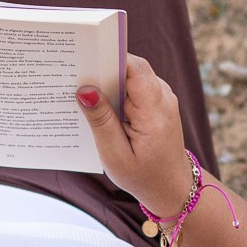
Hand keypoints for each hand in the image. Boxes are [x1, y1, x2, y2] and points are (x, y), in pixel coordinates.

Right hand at [76, 53, 192, 213]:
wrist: (171, 188)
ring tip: (83, 94)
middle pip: (130, 68)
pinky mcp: (156, 102)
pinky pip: (134, 87)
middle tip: (74, 78)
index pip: (134, 67)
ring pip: (131, 76)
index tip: (84, 59)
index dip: (109, 58)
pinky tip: (100, 106)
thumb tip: (85, 90)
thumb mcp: (115, 155)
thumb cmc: (143, 176)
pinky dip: (116, 92)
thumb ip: (101, 121)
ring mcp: (162, 98)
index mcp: (155, 110)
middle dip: (103, 70)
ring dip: (108, 83)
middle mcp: (163, 98)